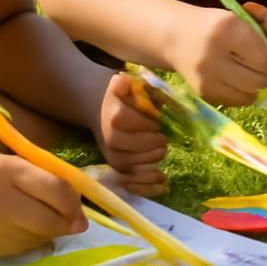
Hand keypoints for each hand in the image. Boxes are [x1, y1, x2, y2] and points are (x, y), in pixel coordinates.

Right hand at [0, 152, 85, 259]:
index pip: (55, 189)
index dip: (74, 202)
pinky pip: (19, 252)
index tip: (80, 209)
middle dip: (67, 223)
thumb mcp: (4, 161)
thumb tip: (74, 200)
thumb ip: (38, 175)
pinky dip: (29, 244)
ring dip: (49, 234)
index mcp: (5, 172)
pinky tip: (25, 234)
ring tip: (47, 225)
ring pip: (37, 239)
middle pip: (50, 220)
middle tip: (75, 224)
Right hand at [96, 73, 167, 195]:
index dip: (147, 124)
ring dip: (152, 159)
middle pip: (132, 146)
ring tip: (161, 148)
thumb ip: (126, 83)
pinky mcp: (117, 168)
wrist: (102, 110)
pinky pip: (131, 182)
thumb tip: (122, 80)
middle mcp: (109, 139)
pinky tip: (163, 180)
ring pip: (133, 165)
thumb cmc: (123, 97)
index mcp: (113, 116)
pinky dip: (148, 185)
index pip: (128, 122)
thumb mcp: (126, 85)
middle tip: (163, 138)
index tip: (158, 122)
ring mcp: (112, 156)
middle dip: (152, 143)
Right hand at [172, 7, 266, 106]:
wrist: (175, 36)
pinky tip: (234, 82)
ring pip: (248, 94)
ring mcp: (206, 76)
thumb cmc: (213, 26)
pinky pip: (235, 101)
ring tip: (247, 75)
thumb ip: (261, 40)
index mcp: (228, 28)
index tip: (266, 57)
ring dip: (254, 87)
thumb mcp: (237, 22)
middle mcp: (215, 53)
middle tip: (259, 68)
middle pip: (258, 79)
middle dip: (264, 76)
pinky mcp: (202, 91)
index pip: (264, 58)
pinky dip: (241, 94)